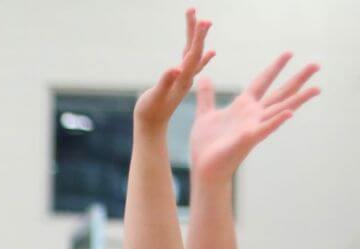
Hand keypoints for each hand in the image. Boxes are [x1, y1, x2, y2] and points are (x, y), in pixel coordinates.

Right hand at [133, 9, 214, 127]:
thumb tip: (175, 68)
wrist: (151, 126)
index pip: (193, 53)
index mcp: (183, 78)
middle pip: (195, 48)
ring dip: (197, 36)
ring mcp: (185, 78)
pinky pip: (193, 63)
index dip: (198, 36)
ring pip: (194, 52)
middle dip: (196, 29)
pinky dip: (200, 54)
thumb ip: (165, 82)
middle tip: (194, 9)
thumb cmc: (150, 112)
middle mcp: (187, 76)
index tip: (202, 20)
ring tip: (202, 20)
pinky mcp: (180, 81)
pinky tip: (210, 51)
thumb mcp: (155, 97)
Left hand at [188, 53, 318, 183]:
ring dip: (298, 99)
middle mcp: (253, 115)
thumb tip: (204, 77)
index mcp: (243, 106)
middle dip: (298, 79)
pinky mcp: (248, 139)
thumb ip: (206, 96)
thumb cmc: (205, 144)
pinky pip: (264, 129)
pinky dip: (276, 121)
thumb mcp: (204, 114)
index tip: (289, 53)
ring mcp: (253, 127)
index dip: (275, 68)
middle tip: (316, 64)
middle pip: (280, 93)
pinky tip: (290, 114)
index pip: (262, 82)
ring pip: (280, 110)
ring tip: (317, 88)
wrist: (203, 167)